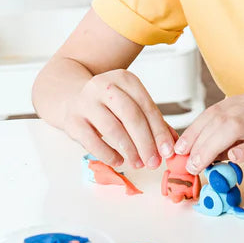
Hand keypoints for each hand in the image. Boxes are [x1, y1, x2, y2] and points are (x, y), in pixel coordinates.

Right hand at [62, 69, 177, 171]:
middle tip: (154, 162)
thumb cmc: (107, 103)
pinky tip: (118, 161)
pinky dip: (108, 154)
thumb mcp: (130, 103)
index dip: (159, 131)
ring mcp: (86, 102)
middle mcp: (104, 86)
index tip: (167, 151)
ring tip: (138, 163)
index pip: (146, 106)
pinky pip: (92, 141)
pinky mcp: (72, 120)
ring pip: (112, 128)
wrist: (70, 97)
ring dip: (129, 150)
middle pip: (131, 116)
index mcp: (124, 79)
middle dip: (146, 143)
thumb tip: (172, 143)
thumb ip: (152, 121)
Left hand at [173, 92, 243, 182]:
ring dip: (213, 146)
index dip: (194, 131)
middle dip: (199, 141)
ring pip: (237, 126)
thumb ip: (227, 142)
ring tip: (201, 164)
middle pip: (221, 118)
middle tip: (188, 162)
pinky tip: (234, 157)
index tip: (179, 150)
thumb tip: (197, 155)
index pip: (214, 112)